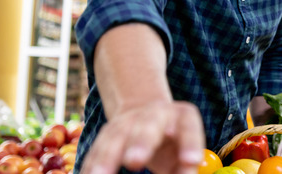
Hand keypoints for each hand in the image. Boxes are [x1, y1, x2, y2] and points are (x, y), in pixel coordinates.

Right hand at [80, 101, 204, 173]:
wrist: (149, 114)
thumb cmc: (175, 141)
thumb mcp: (186, 149)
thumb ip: (186, 164)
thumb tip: (186, 172)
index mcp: (181, 116)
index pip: (188, 125)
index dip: (190, 142)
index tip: (190, 161)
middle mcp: (155, 113)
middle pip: (148, 124)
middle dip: (141, 142)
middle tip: (136, 161)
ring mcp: (128, 120)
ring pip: (116, 136)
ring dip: (106, 157)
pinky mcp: (107, 132)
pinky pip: (97, 148)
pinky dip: (91, 163)